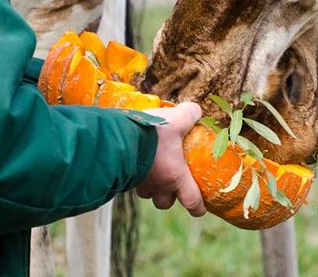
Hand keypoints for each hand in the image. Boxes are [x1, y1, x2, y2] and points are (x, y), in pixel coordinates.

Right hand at [134, 102, 205, 216]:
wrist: (117, 136)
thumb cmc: (151, 132)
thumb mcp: (177, 118)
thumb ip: (190, 114)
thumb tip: (195, 111)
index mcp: (175, 176)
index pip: (191, 201)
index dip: (198, 207)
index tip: (200, 208)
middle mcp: (158, 184)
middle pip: (165, 203)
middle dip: (169, 196)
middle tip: (172, 182)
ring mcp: (139, 182)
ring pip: (147, 193)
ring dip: (151, 186)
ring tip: (153, 170)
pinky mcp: (123, 175)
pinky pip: (132, 182)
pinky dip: (136, 175)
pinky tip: (137, 160)